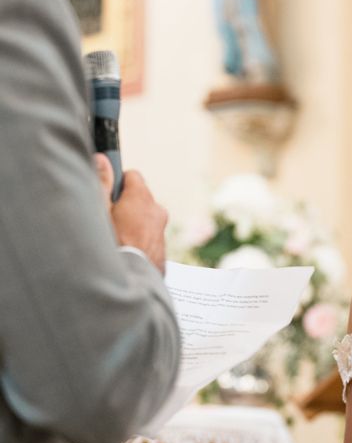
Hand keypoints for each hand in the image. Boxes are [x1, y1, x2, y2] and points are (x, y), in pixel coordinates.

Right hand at [94, 154, 167, 272]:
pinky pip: (148, 239)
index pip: (133, 176)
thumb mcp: (98, 211)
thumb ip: (101, 183)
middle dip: (125, 206)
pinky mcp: (161, 251)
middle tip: (106, 221)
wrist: (127, 283)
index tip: (107, 195)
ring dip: (132, 225)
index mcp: (141, 198)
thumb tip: (103, 159)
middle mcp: (157, 212)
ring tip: (114, 241)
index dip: (117, 184)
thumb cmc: (109, 244)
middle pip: (139, 199)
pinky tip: (123, 253)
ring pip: (145, 220)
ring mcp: (161, 232)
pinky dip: (138, 242)